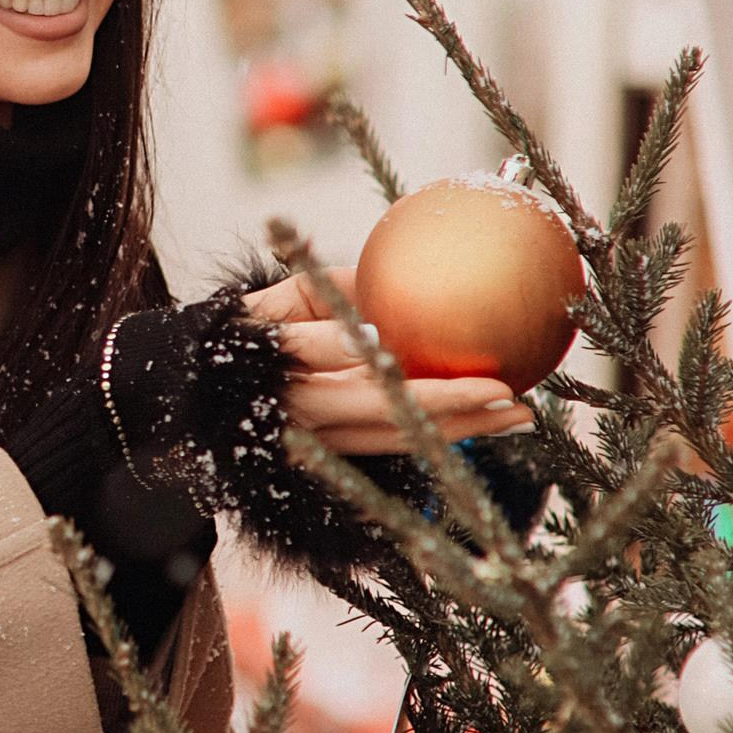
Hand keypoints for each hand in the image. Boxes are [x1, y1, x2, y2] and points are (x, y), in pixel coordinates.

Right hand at [242, 269, 531, 457]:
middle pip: (374, 410)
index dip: (342, 345)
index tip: (384, 338)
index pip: (306, 349)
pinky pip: (393, 445)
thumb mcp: (280, 300)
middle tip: (504, 389)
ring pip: (393, 437)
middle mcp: (296, 408)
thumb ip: (329, 291)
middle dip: (442, 404)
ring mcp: (316, 441)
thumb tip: (392, 278)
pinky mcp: (333, 454)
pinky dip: (443, 432)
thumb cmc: (252, 332)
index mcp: (273, 359)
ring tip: (520, 415)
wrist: (213, 399)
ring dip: (460, 429)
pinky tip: (492, 421)